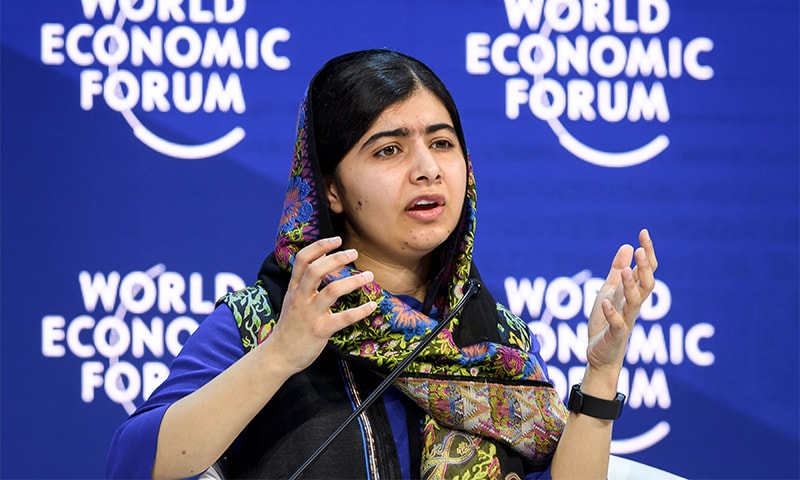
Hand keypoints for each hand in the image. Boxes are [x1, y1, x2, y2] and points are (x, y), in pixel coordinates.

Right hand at [259, 236, 376, 373]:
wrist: (278, 356)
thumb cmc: (290, 327)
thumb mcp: (292, 300)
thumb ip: (304, 283)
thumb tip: (323, 262)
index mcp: (294, 289)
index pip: (302, 259)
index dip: (320, 246)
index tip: (337, 240)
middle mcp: (301, 298)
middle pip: (316, 270)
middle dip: (336, 258)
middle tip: (354, 253)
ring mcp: (310, 314)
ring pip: (331, 291)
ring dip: (352, 281)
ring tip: (368, 276)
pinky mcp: (319, 330)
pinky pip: (343, 318)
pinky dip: (360, 311)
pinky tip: (372, 306)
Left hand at [585, 229, 657, 384]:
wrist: (600, 354)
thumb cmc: (606, 322)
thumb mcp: (609, 290)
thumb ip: (618, 270)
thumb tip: (628, 246)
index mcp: (633, 293)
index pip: (646, 270)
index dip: (647, 253)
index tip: (643, 233)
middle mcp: (633, 305)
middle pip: (647, 284)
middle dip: (645, 268)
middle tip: (641, 251)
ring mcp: (626, 320)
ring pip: (635, 302)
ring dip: (630, 287)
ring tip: (625, 272)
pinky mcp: (615, 335)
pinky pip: (617, 324)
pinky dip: (612, 313)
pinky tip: (606, 302)